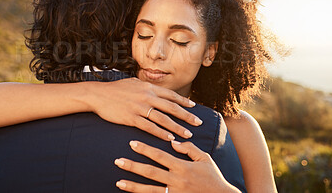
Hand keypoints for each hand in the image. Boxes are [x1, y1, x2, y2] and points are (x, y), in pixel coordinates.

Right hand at [89, 78, 201, 140]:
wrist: (98, 95)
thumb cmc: (116, 89)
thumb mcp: (134, 82)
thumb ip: (147, 87)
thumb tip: (157, 89)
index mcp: (149, 88)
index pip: (171, 95)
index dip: (184, 101)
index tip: (194, 107)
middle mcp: (147, 97)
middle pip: (172, 107)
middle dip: (187, 116)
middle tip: (198, 123)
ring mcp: (140, 108)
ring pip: (163, 119)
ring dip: (177, 127)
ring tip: (187, 135)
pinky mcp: (132, 118)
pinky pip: (150, 127)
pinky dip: (161, 134)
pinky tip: (169, 139)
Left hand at [114, 140, 240, 192]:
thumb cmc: (213, 177)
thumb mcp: (205, 158)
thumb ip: (189, 149)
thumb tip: (173, 142)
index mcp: (183, 167)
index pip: (160, 156)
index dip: (145, 149)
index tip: (132, 143)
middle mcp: (176, 181)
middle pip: (150, 173)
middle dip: (133, 166)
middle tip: (118, 161)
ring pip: (149, 190)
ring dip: (133, 186)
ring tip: (118, 182)